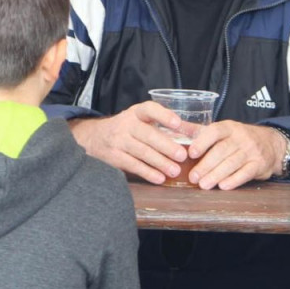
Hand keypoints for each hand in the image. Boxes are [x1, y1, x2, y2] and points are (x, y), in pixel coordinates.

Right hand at [70, 102, 193, 184]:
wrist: (94, 137)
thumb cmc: (127, 129)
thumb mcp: (141, 121)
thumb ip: (164, 126)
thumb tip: (195, 133)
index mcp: (136, 112)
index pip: (150, 110)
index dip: (164, 115)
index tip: (178, 123)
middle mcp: (126, 124)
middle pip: (148, 134)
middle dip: (166, 146)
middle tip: (182, 156)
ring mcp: (118, 140)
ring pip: (141, 152)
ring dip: (160, 162)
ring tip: (175, 171)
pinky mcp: (113, 156)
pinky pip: (132, 165)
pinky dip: (147, 172)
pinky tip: (159, 178)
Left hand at [185, 121, 286, 190]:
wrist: (271, 143)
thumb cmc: (238, 138)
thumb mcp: (221, 130)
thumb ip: (198, 131)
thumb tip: (172, 127)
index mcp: (228, 127)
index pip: (214, 131)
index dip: (202, 142)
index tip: (191, 153)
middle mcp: (241, 137)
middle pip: (221, 151)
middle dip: (206, 165)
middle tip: (193, 177)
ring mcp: (251, 151)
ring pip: (232, 163)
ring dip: (216, 175)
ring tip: (203, 185)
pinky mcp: (259, 164)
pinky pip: (245, 173)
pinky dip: (234, 180)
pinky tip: (223, 186)